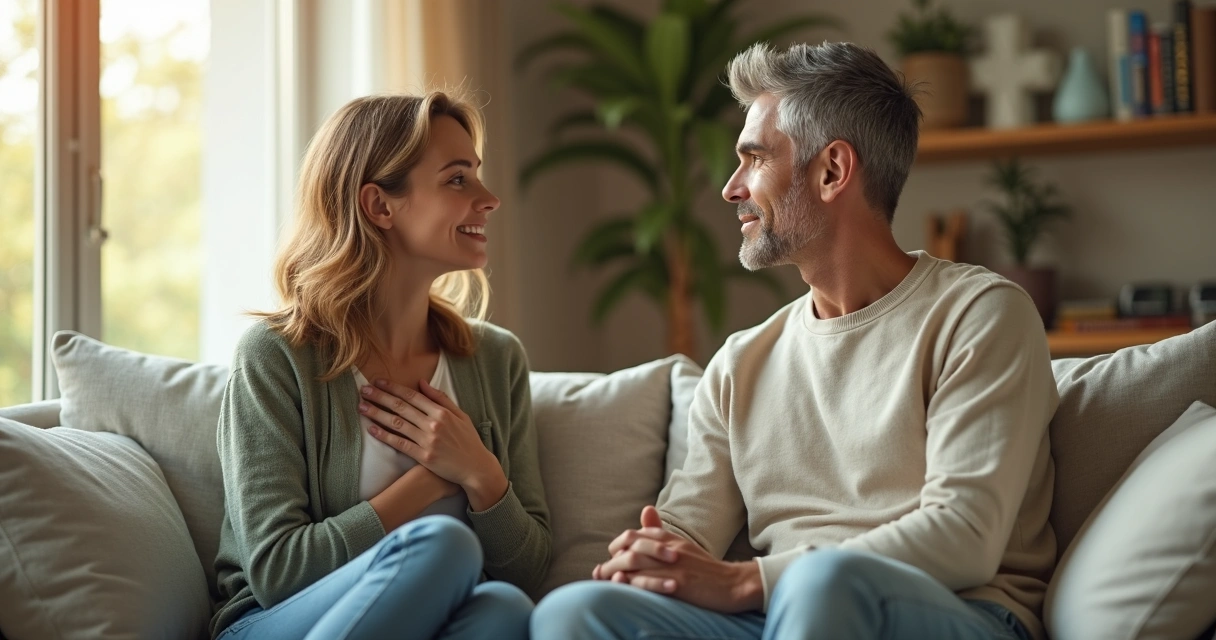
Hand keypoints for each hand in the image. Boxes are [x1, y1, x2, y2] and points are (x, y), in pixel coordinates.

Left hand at [358, 378, 499, 492]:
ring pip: (397, 424)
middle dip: (380, 397)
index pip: (413, 396)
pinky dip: (385, 436)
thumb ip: (441, 398)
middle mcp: (433, 424)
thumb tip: (422, 382)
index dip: (394, 388)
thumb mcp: (460, 415)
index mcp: (442, 412)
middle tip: (364, 390)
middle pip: (401, 407)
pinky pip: (400, 444)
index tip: (379, 382)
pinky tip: (372, 429)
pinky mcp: (424, 457)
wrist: (476, 467)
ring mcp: (428, 441)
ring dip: (377, 414)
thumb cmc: (468, 440)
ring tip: (362, 407)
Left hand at [594, 506, 763, 613]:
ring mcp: (673, 564)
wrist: (732, 584)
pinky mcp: (679, 582)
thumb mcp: (681, 544)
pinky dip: (632, 582)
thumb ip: (661, 531)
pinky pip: (649, 580)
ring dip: (614, 571)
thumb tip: (645, 511)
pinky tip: (621, 586)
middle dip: (610, 559)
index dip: (617, 546)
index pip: (633, 535)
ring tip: (602, 580)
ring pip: (634, 562)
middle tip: (598, 572)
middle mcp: (668, 547)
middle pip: (629, 546)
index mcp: (668, 538)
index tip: (609, 559)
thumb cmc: (704, 568)